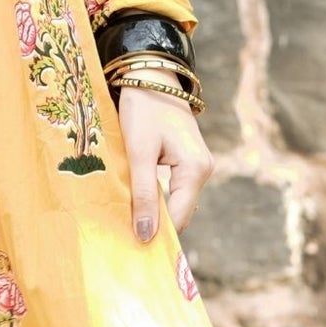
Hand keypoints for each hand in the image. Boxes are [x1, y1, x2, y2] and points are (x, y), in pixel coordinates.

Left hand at [116, 88, 212, 242]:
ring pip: (174, 201)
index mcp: (196, 169)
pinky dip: (154, 197)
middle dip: (154, 224)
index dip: (157, 235)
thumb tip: (146, 236)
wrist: (150, 76)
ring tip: (125, 219)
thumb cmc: (143, 110)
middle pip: (179, 212)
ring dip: (152, 210)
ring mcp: (197, 166)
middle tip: (122, 237)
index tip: (131, 250)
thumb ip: (143, 194)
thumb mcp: (139, 153)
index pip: (179, 218)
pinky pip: (172, 189)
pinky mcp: (187, 161)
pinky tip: (134, 200)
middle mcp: (203, 170)